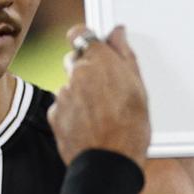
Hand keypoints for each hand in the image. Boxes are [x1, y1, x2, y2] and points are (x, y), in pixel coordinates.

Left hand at [48, 24, 149, 168]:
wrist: (109, 161)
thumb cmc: (130, 126)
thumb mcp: (138, 86)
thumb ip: (124, 54)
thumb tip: (117, 32)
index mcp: (99, 61)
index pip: (81, 34)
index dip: (87, 38)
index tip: (96, 46)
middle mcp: (76, 73)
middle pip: (75, 60)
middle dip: (87, 67)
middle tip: (107, 86)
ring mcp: (63, 95)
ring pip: (70, 85)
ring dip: (81, 91)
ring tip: (102, 111)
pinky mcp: (54, 115)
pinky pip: (62, 105)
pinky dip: (73, 110)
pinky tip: (90, 123)